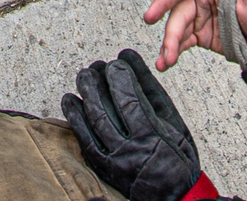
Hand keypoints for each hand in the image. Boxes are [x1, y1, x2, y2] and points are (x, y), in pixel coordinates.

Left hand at [62, 51, 201, 200]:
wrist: (176, 198)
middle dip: (97, 84)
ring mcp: (115, 162)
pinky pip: (85, 142)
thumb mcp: (176, 127)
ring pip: (94, 124)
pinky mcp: (104, 169)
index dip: (121, 79)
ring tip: (83, 75)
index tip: (117, 62)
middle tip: (95, 67)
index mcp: (153, 140)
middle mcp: (131, 152)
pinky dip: (75, 119)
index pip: (130, 103)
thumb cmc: (177, 159)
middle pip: (105, 112)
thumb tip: (131, 60)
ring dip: (85, 96)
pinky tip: (70, 100)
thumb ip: (154, 94)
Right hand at [143, 0, 246, 70]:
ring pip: (177, 28)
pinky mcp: (202, 34)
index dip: (164, 0)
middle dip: (170, 32)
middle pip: (177, 12)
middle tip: (166, 49)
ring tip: (166, 61)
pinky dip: (174, 51)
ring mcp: (200, 16)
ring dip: (169, 45)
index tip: (152, 13)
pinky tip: (168, 61)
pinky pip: (183, 41)